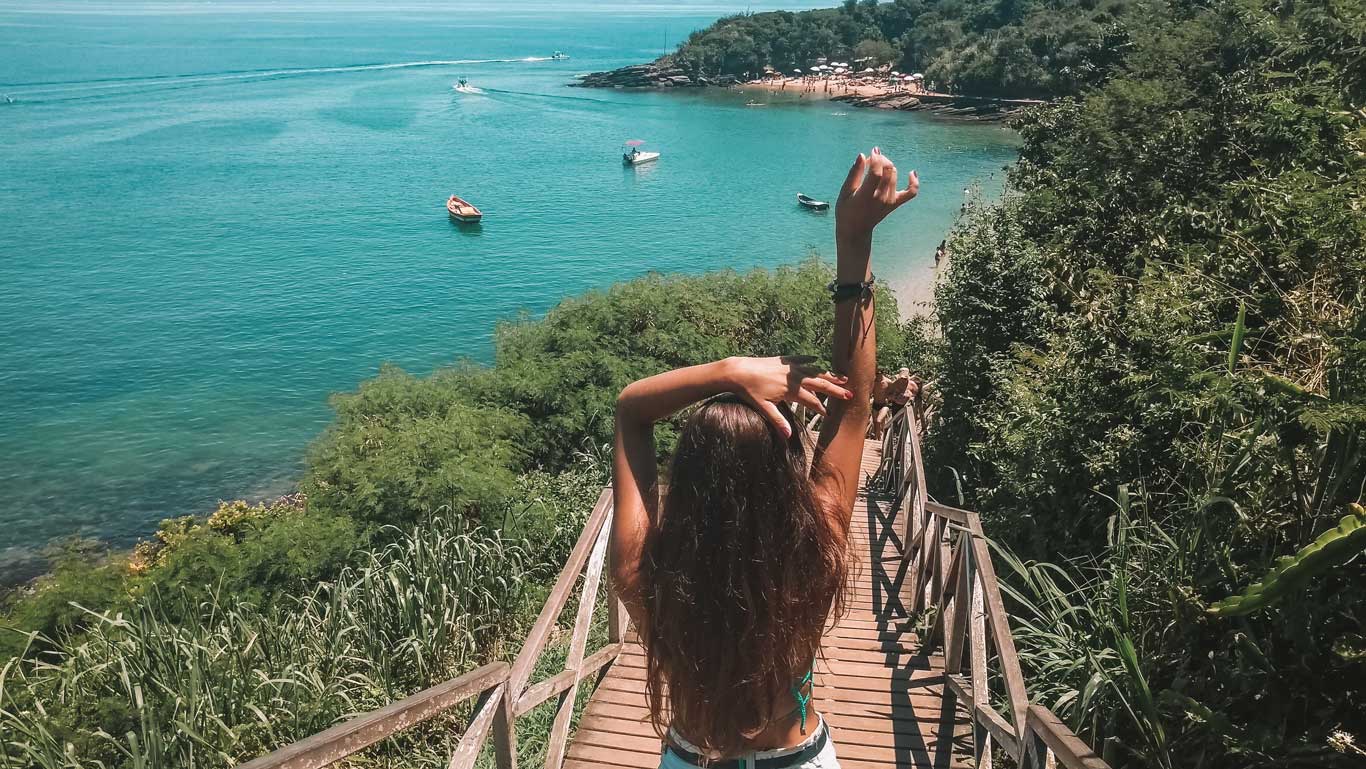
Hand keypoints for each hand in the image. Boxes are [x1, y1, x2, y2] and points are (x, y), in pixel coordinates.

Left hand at [724, 356, 853, 436]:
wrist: (738, 371)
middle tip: (849, 395)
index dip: (821, 409)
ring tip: (842, 377)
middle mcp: (794, 378)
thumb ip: (778, 421)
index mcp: (791, 391)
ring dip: (828, 375)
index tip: (829, 415)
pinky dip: (810, 360)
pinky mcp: (783, 360)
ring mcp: (790, 368)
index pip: (812, 401)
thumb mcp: (764, 408)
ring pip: (814, 371)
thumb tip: (788, 437)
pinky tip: (816, 360)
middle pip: (819, 384)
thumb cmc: (750, 391)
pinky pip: (801, 359)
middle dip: (835, 390)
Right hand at [835, 147, 917, 242]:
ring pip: (894, 175)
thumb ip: (854, 173)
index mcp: (866, 195)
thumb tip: (862, 155)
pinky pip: (911, 192)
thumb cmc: (846, 209)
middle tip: (872, 160)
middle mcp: (881, 198)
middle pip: (888, 170)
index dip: (876, 159)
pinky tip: (912, 173)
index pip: (877, 173)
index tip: (872, 152)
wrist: (855, 230)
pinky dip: (914, 182)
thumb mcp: (845, 191)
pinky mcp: (895, 203)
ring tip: (877, 167)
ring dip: (887, 167)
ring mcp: (890, 201)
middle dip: (881, 159)